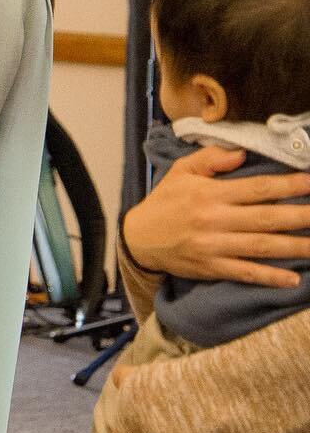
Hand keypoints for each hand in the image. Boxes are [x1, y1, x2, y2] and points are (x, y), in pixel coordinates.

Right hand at [123, 145, 309, 286]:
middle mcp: (214, 219)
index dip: (288, 186)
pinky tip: (292, 279)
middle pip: (266, 218)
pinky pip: (246, 273)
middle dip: (301, 216)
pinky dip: (270, 277)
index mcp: (209, 194)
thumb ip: (211, 159)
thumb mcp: (181, 172)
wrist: (138, 238)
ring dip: (295, 247)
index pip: (257, 188)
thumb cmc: (165, 202)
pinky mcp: (211, 267)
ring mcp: (214, 246)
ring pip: (262, 246)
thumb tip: (242, 153)